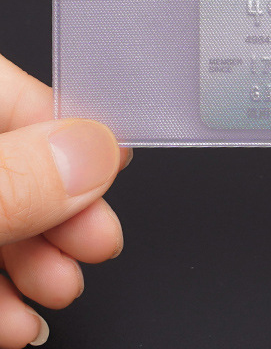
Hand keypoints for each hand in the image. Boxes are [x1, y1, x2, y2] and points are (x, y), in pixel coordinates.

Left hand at [0, 53, 128, 348]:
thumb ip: (14, 179)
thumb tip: (97, 153)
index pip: (14, 92)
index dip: (73, 130)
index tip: (116, 166)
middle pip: (14, 160)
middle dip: (62, 211)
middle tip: (101, 241)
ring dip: (36, 260)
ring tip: (62, 291)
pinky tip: (15, 320)